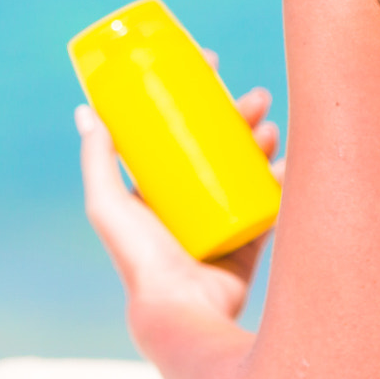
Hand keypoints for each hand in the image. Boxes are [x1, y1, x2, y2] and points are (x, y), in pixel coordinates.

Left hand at [77, 75, 282, 324]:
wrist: (182, 312)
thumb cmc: (140, 259)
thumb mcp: (108, 205)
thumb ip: (97, 160)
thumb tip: (86, 110)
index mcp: (160, 190)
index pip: (181, 131)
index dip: (198, 97)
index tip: (214, 66)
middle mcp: (192, 202)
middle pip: (222, 144)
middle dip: (241, 115)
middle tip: (258, 97)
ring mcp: (224, 219)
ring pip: (250, 167)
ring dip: (264, 140)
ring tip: (271, 126)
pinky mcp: (251, 240)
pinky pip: (274, 202)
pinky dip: (285, 177)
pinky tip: (292, 158)